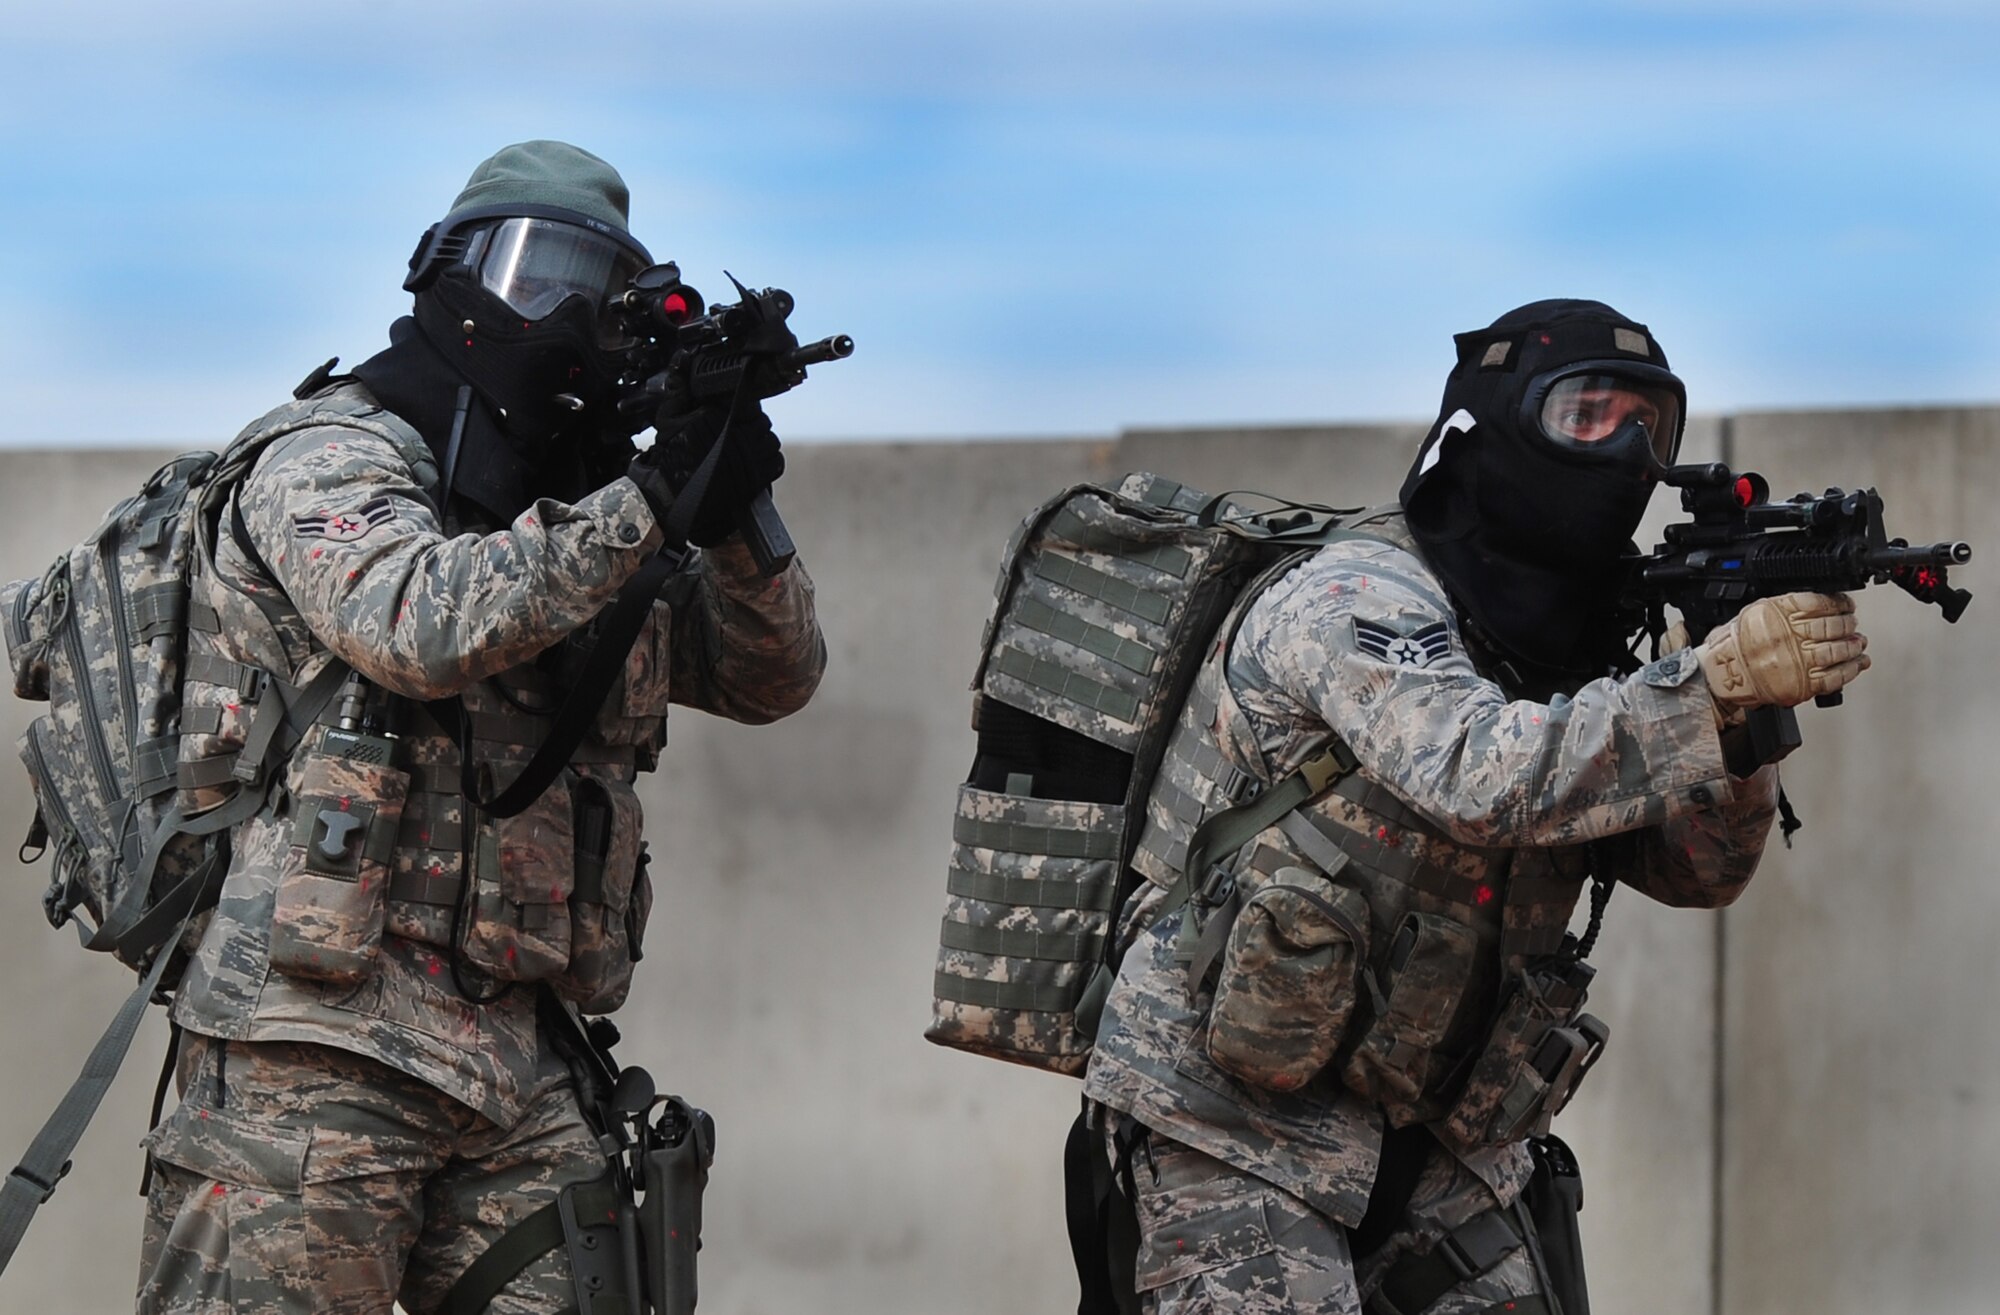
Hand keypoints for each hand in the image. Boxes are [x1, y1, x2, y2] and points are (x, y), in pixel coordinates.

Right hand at [650, 399, 784, 547]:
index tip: (743, 414)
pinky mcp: (755, 478)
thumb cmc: (668, 459)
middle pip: (763, 423)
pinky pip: (775, 464)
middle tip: (745, 433)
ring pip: (771, 442)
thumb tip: (682, 379)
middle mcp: (735, 436)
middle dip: (756, 427)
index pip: (749, 405)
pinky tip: (757, 464)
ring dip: (764, 444)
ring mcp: (747, 458)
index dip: (748, 410)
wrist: (671, 496)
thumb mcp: (667, 419)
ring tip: (751, 449)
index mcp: (717, 418)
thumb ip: (679, 397)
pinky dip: (770, 463)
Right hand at [1696, 592, 1869, 712]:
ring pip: (1837, 650)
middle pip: (1832, 626)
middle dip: (1848, 625)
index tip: (1846, 605)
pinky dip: (1850, 670)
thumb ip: (1788, 607)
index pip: (1819, 603)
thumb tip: (1822, 606)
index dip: (1839, 603)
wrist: (1721, 675)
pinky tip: (1857, 664)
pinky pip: (1834, 677)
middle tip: (1852, 624)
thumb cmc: (1737, 645)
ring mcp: (1797, 661)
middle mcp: (1789, 636)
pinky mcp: (1802, 684)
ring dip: (1853, 647)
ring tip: (1858, 644)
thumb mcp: (1757, 612)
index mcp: (1778, 614)